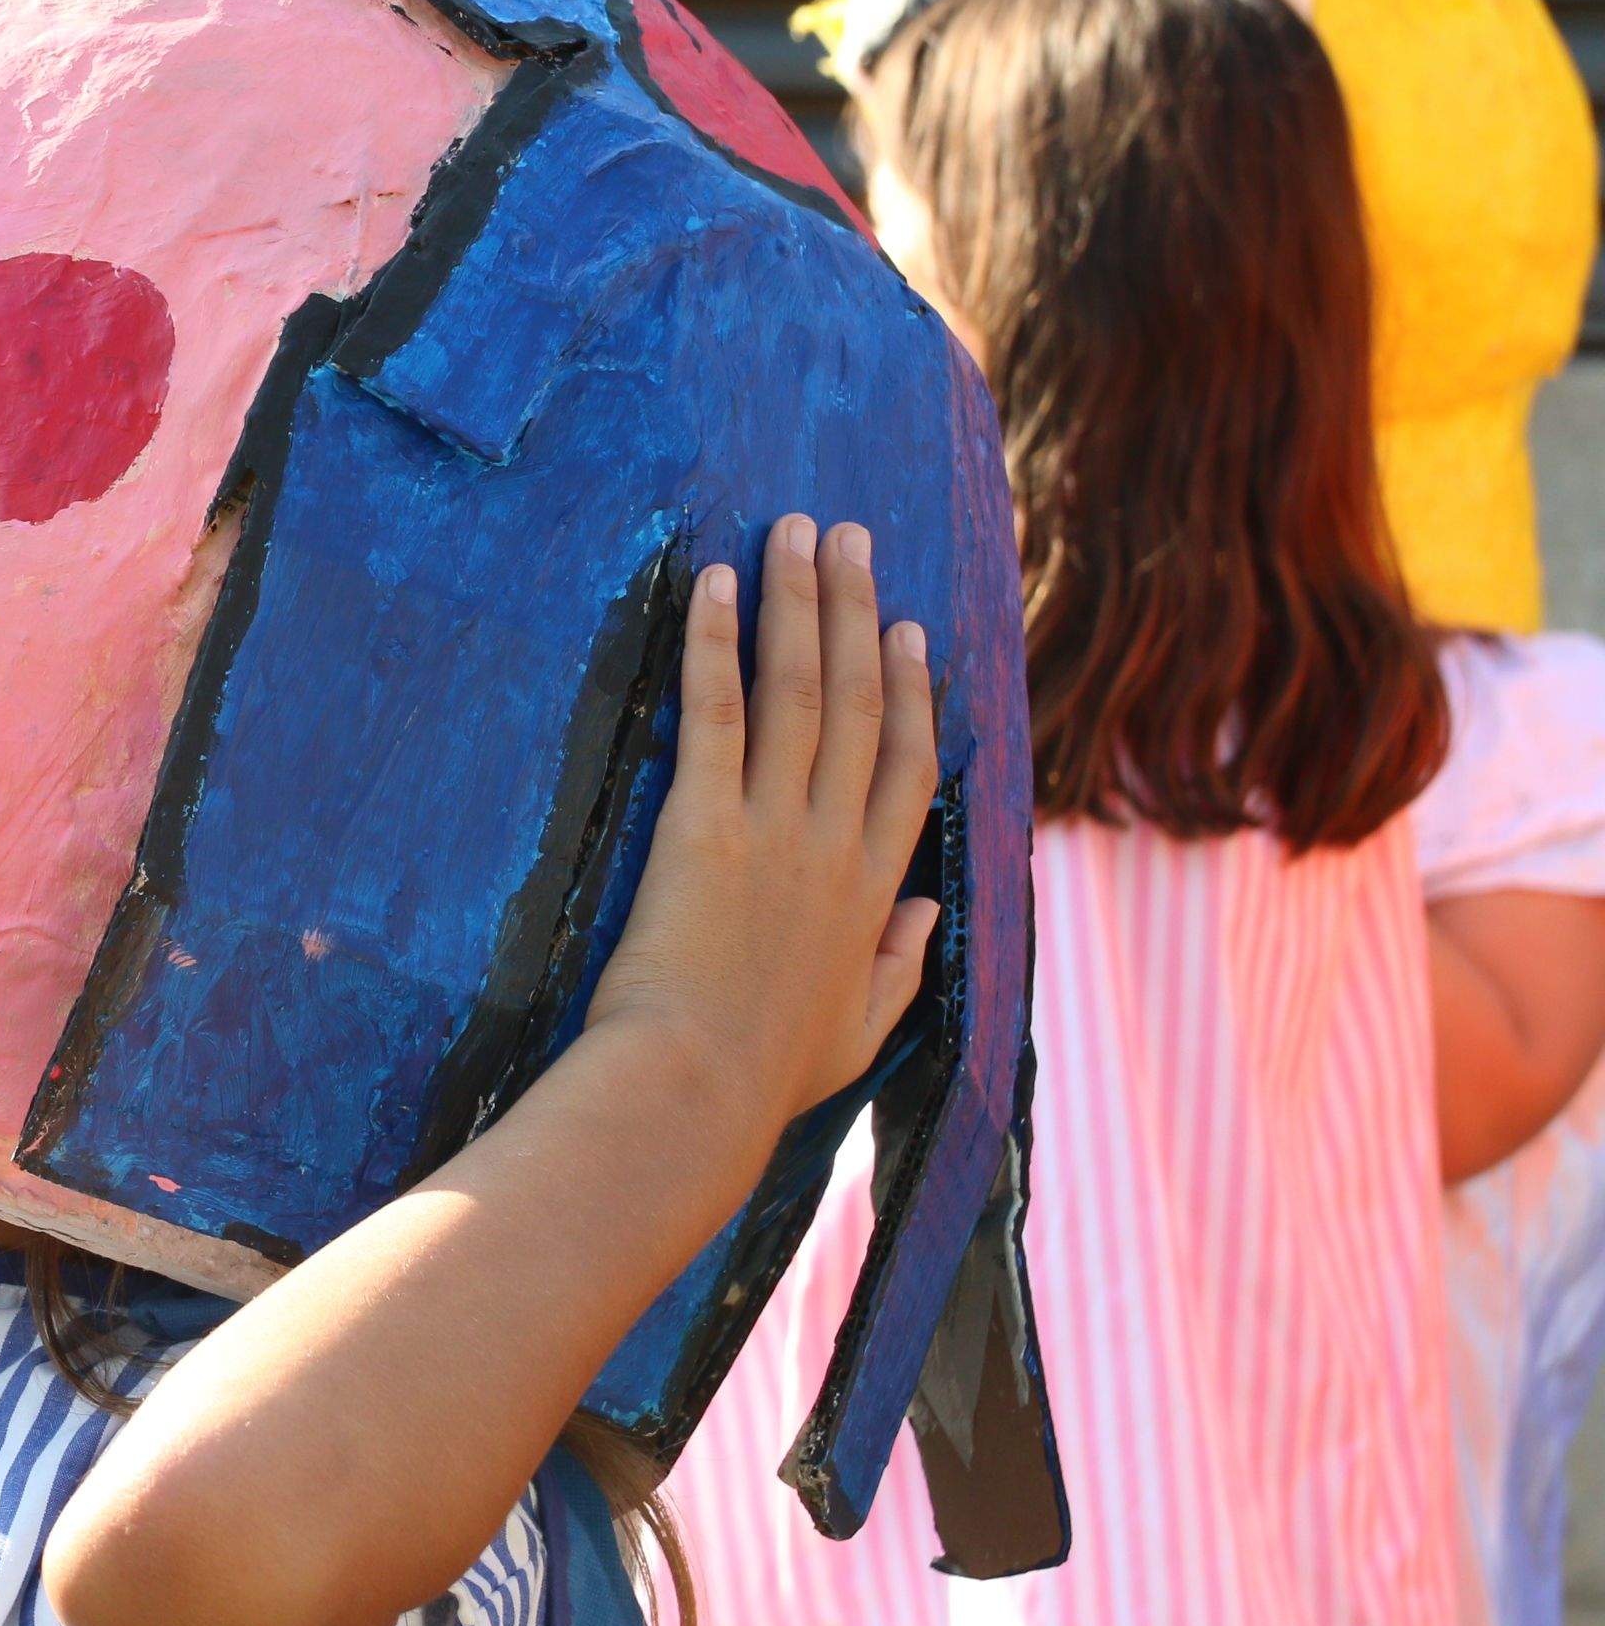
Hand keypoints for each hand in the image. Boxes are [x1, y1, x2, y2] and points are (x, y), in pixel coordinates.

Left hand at [585, 514, 940, 1170]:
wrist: (695, 1093)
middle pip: (855, 703)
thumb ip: (900, 964)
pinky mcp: (705, 826)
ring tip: (797, 532)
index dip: (906, 691)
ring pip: (798, 691)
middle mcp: (836, 844)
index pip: (906, 766)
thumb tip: (929, 907)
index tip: (907, 631)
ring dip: (799, 602)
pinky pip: (715, 713)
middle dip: (854, 611)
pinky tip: (717, 584)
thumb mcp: (857, 1031)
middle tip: (849, 538)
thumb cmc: (762, 1077)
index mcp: (876, 891)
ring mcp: (776, 829)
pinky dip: (716, 643)